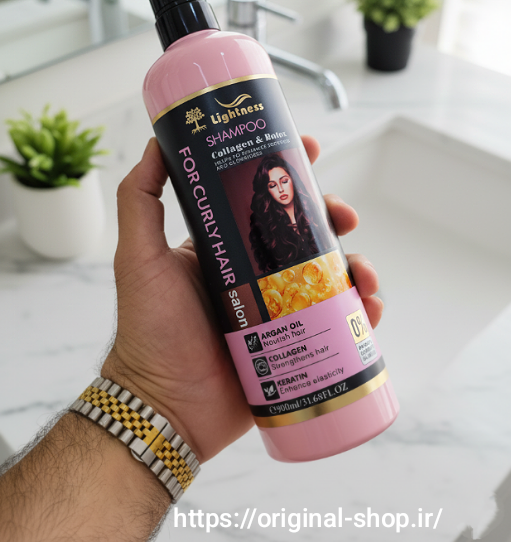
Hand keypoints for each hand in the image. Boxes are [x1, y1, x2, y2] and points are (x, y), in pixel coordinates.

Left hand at [102, 136, 383, 463]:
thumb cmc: (148, 333)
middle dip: (333, 219)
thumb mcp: (138, 258)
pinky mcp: (294, 347)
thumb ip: (140, 200)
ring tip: (362, 275)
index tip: (308, 150)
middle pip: (306, 235)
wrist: (164, 407)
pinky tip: (368, 310)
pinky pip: (337, 325)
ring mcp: (278, 312)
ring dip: (356, 266)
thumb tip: (155, 144)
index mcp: (226, 250)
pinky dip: (360, 314)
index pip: (262, 203)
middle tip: (344, 216)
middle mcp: (255, 276)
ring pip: (329, 277)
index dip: (289, 174)